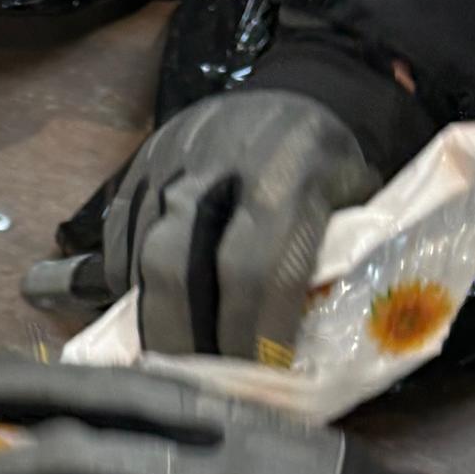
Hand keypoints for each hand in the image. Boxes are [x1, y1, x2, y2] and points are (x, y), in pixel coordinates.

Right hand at [98, 89, 377, 360]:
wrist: (301, 94)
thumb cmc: (330, 167)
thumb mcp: (355, 206)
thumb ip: (326, 267)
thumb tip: (291, 356)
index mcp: (291, 172)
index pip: (256, 268)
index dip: (250, 330)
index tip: (253, 373)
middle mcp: (223, 161)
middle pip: (180, 265)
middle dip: (184, 335)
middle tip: (196, 380)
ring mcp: (173, 158)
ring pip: (143, 254)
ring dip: (156, 318)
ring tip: (173, 361)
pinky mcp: (141, 162)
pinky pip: (119, 237)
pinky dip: (131, 284)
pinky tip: (155, 311)